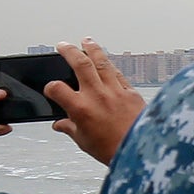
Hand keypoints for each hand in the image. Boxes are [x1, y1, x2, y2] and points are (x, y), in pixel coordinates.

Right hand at [45, 38, 145, 165]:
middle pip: (80, 64)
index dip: (50, 88)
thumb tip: (60, 124)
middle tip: (63, 45)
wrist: (143, 152)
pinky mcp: (131, 92)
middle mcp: (97, 95)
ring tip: (87, 41)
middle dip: (69, 51)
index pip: (57, 89)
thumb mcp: (84, 142)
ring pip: (102, 62)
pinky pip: (118, 73)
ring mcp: (115, 91)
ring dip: (93, 49)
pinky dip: (111, 66)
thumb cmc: (114, 150)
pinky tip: (107, 62)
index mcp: (81, 109)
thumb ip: (70, 128)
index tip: (51, 90)